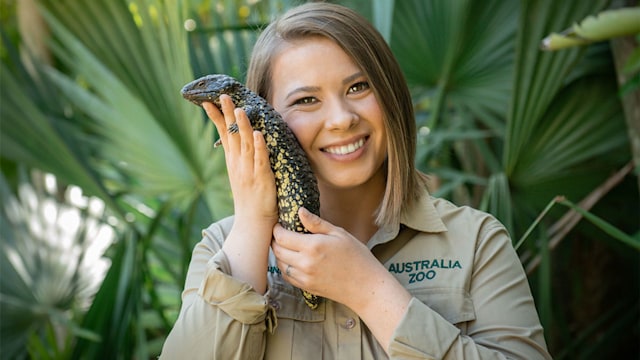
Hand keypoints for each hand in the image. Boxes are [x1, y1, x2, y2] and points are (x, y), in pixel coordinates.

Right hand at [203, 96, 277, 226]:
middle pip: (231, 134)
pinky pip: (260, 160)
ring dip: (242, 126)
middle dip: (226, 114)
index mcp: (232, 161)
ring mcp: (249, 170)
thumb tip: (238, 140)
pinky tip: (257, 135)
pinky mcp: (262, 178)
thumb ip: (239, 157)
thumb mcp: (240, 174)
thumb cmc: (250, 198)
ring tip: (239, 109)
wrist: (252, 223)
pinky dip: (259, 147)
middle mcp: (238, 163)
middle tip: (222, 95)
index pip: (223, 134)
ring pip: (244, 144)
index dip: (216, 117)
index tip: (208, 101)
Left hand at [271, 208, 385, 305]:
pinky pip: (287, 277)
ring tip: (285, 246)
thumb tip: (300, 211)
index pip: (282, 237)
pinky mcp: (306, 287)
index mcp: (313, 246)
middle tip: (280, 234)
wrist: (365, 286)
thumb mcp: (339, 234)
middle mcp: (305, 263)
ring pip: (280, 264)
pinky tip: (292, 261)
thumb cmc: (357, 257)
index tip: (279, 224)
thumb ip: (316, 223)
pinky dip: (285, 267)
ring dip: (279, 254)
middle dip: (275, 240)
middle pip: (278, 250)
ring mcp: (304, 277)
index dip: (277, 229)